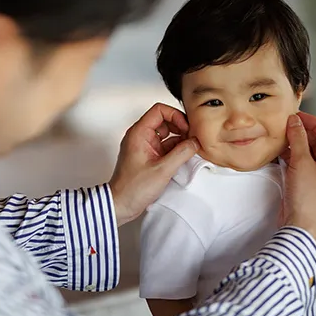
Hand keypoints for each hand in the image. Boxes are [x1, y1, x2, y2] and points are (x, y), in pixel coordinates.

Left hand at [110, 103, 198, 225]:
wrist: (121, 204)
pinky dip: (176, 149)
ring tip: (191, 148)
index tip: (186, 128)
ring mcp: (145, 146)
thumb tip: (195, 142)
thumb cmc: (132, 188)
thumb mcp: (162, 170)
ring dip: (180, 139)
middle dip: (180, 127)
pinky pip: (165, 146)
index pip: (159, 110)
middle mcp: (140, 136)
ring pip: (166, 134)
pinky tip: (185, 156)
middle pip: (164, 121)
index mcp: (139, 133)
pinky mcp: (149, 156)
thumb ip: (182, 153)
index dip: (176, 116)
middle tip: (192, 138)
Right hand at [281, 112, 315, 243]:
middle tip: (286, 123)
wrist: (299, 228)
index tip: (297, 116)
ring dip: (295, 142)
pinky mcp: (305, 183)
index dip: (314, 122)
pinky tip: (278, 149)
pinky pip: (299, 162)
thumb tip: (294, 120)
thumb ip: (298, 139)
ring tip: (280, 133)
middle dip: (303, 131)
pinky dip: (290, 154)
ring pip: (307, 152)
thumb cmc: (308, 198)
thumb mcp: (302, 163)